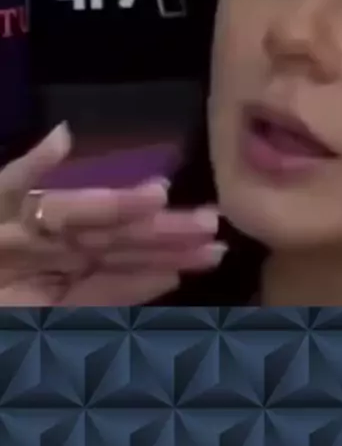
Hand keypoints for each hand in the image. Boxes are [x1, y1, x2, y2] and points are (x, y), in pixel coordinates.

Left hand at [0, 124, 224, 305]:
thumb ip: (24, 173)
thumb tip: (67, 134)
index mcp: (35, 215)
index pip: (90, 211)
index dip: (124, 204)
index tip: (163, 196)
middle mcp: (53, 245)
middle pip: (116, 238)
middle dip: (164, 232)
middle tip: (213, 225)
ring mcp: (58, 279)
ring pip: (120, 266)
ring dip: (166, 258)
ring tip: (211, 251)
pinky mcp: (57, 311)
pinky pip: (103, 298)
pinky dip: (139, 288)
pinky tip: (174, 276)